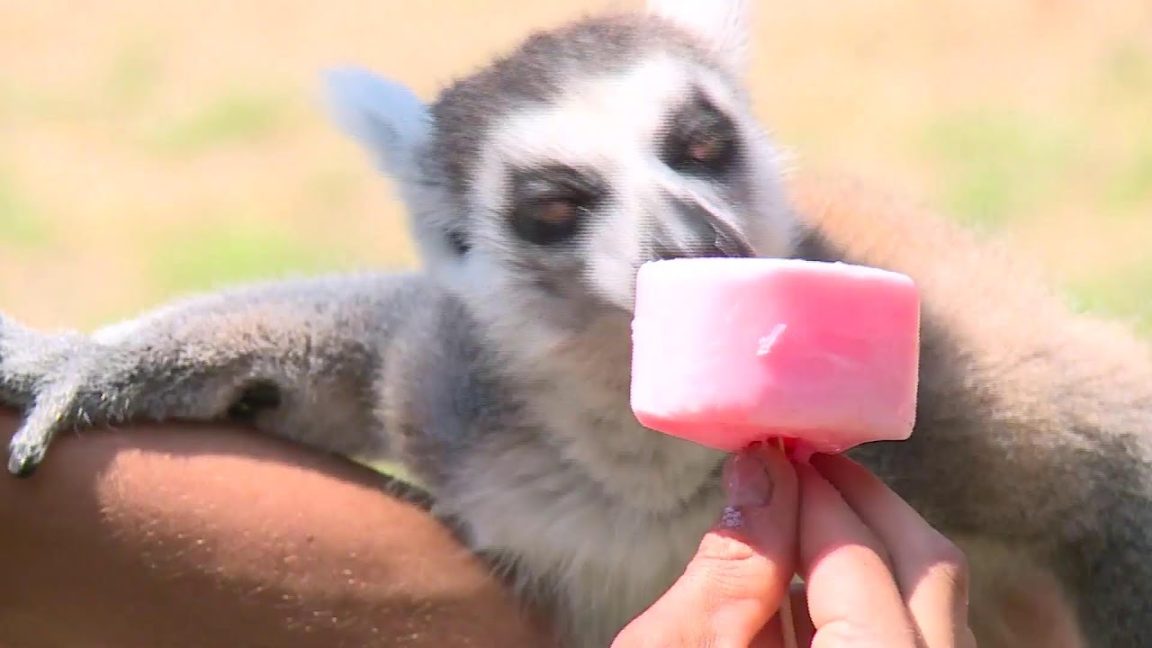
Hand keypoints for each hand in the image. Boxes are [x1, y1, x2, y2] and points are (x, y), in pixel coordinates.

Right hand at [613, 445, 975, 646]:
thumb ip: (727, 568)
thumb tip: (762, 465)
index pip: (862, 563)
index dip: (819, 493)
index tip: (780, 450)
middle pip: (930, 574)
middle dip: (867, 504)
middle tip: (805, 464)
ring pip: (940, 610)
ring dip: (878, 550)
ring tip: (808, 513)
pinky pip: (918, 640)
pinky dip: (877, 602)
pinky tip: (816, 587)